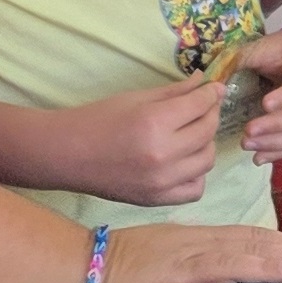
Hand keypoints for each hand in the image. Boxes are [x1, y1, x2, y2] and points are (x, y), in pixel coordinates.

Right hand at [65, 77, 224, 204]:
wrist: (67, 155)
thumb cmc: (98, 119)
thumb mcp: (136, 98)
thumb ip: (174, 93)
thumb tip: (205, 83)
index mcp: (155, 123)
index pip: (200, 105)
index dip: (211, 94)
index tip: (213, 89)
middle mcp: (163, 154)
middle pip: (208, 131)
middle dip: (210, 114)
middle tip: (202, 108)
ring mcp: (162, 181)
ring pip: (207, 160)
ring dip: (204, 144)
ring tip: (191, 134)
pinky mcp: (157, 199)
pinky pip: (195, 189)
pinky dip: (196, 174)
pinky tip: (184, 162)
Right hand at [96, 223, 281, 282]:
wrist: (84, 268)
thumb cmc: (130, 262)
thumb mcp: (179, 253)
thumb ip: (214, 260)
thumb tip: (247, 266)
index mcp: (200, 240)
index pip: (249, 238)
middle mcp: (195, 250)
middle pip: (246, 247)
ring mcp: (177, 271)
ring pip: (224, 265)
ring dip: (260, 266)